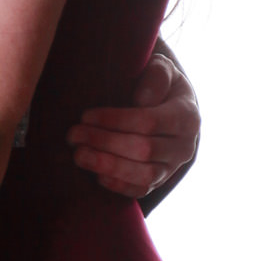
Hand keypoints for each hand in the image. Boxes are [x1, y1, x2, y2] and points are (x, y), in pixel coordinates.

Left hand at [66, 44, 198, 200]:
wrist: (173, 111)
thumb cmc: (161, 86)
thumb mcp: (163, 70)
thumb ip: (157, 76)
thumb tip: (141, 100)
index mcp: (187, 116)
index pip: (149, 121)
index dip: (115, 120)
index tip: (86, 115)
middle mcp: (184, 146)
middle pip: (143, 150)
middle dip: (104, 142)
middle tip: (73, 135)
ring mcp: (173, 168)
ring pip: (143, 175)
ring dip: (107, 166)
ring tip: (78, 155)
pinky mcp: (160, 182)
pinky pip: (140, 190)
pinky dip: (117, 184)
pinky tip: (95, 173)